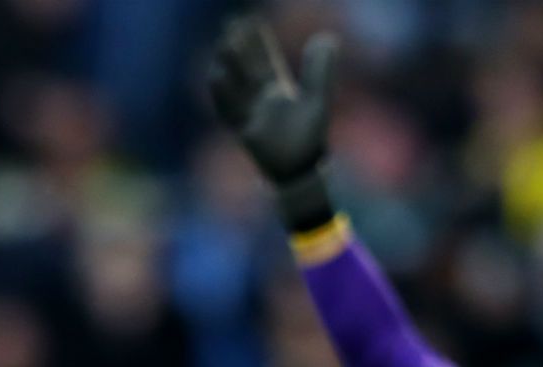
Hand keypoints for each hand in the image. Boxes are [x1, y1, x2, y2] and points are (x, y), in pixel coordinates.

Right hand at [207, 16, 339, 229]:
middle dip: (238, 47)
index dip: (256, 40)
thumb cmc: (308, 137)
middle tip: (230, 24)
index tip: (247, 20)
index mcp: (276, 89)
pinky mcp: (242, 130)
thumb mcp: (317, 99)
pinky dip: (223, 93)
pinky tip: (217, 75)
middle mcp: (259, 99)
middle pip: (245, 68)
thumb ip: (319, 70)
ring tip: (224, 45)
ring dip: (229, 66)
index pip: (263, 58)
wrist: (298, 171)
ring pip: (234, 85)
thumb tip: (325, 36)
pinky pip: (229, 109)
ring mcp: (249, 114)